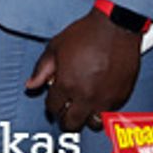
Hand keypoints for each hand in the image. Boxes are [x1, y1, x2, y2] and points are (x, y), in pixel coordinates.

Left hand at [25, 8, 141, 130]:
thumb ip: (41, 70)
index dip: (51, 106)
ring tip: (82, 109)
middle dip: (65, 119)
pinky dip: (102, 111)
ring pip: (93, 124)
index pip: (53, 108)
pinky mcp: (121, 97)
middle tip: (65, 112)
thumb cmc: (86, 35)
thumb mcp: (55, 48)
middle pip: (71, 123)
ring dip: (86, 118)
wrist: (115, 28)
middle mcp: (86, 96)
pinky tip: (97, 100)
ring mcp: (105, 99)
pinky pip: (109, 114)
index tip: (53, 102)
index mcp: (67, 84)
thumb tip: (31, 85)